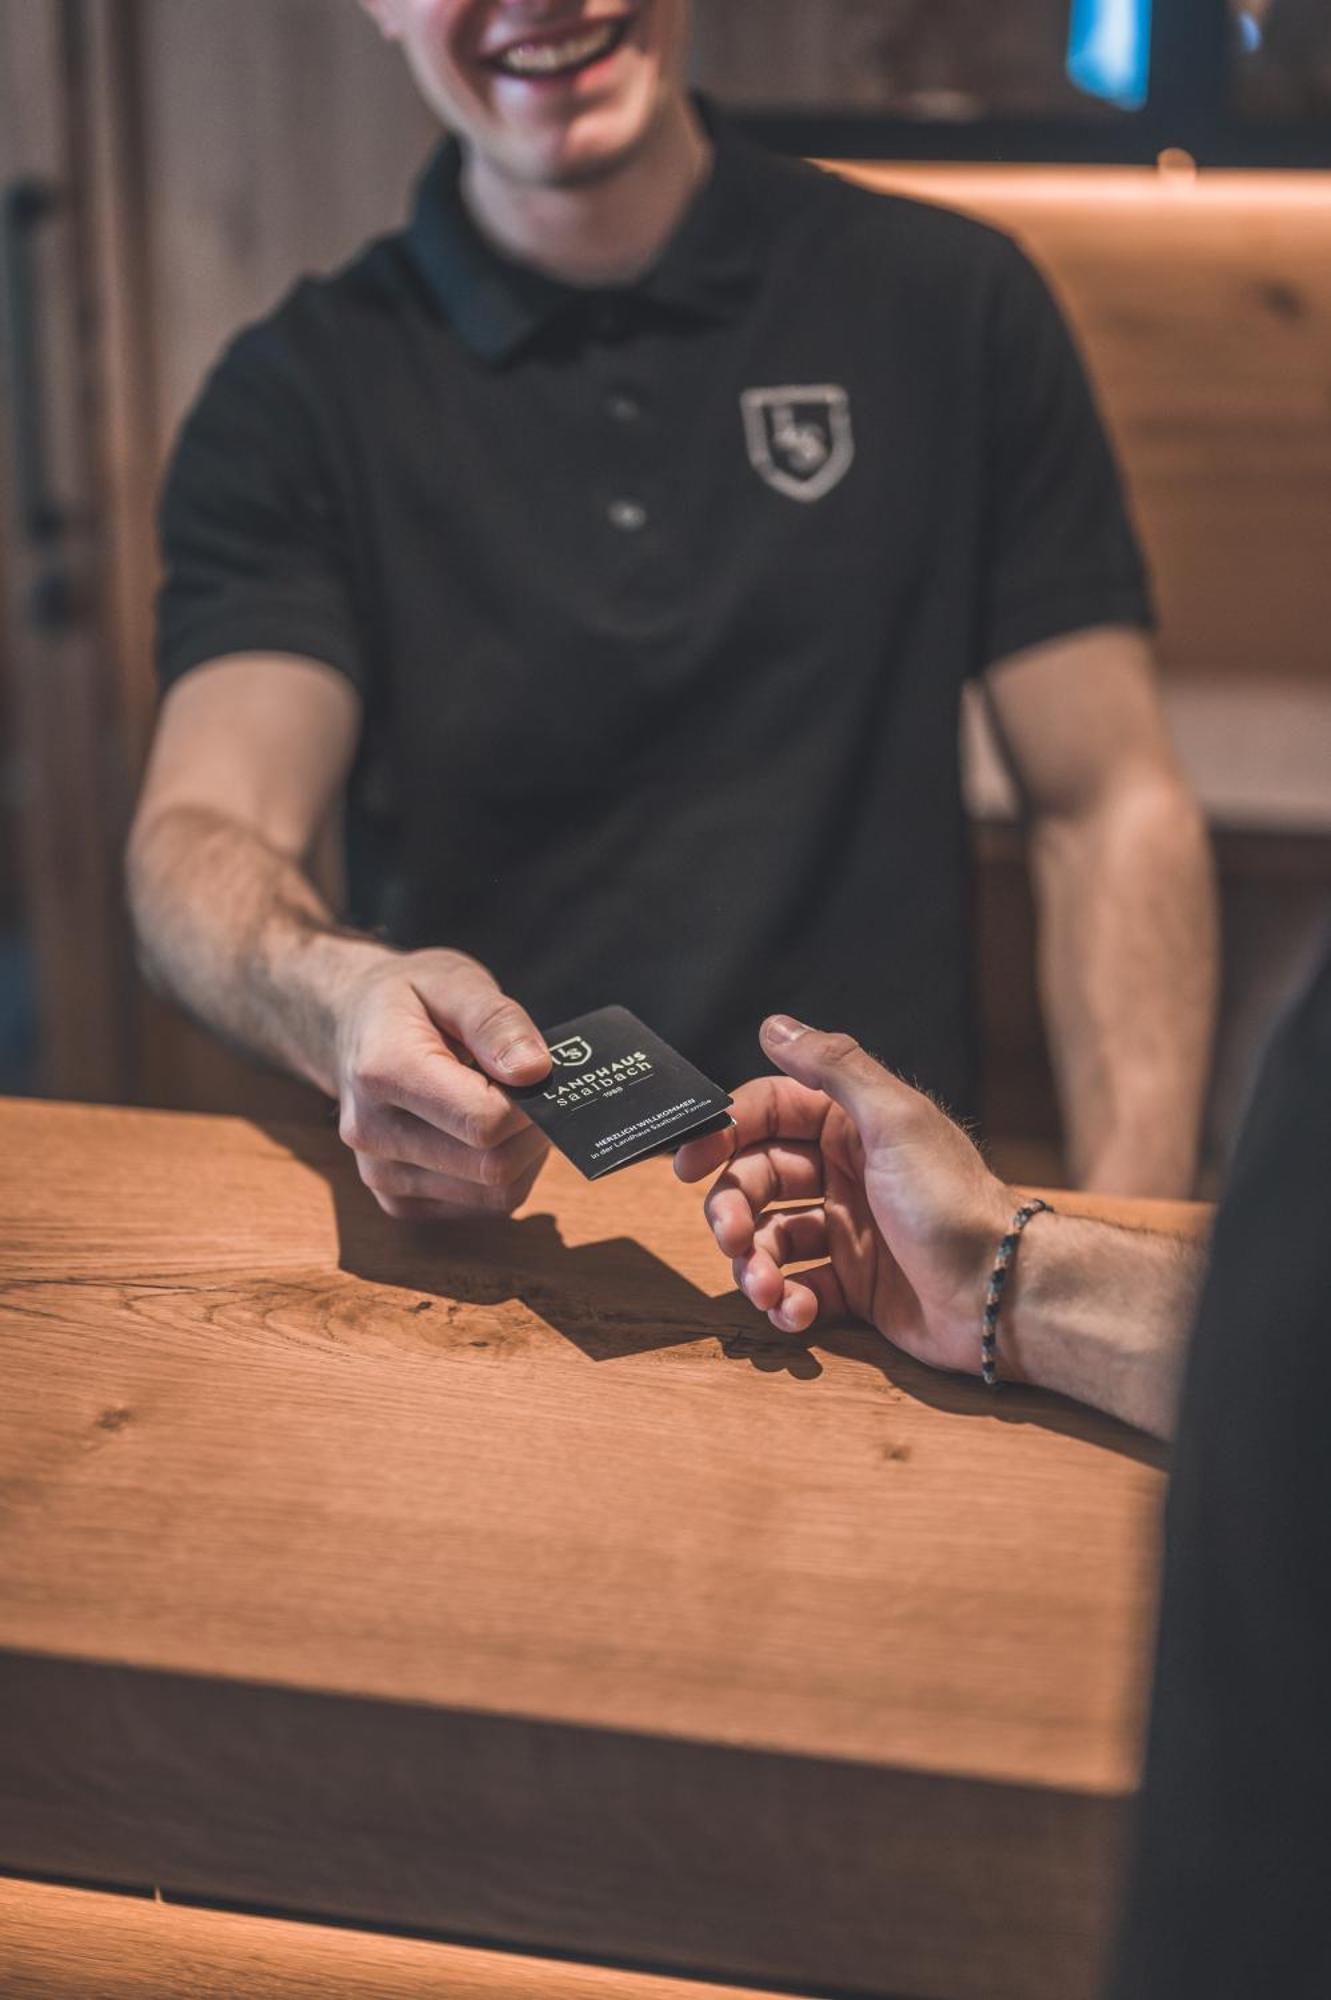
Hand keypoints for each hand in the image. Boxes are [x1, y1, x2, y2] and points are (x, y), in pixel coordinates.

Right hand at [334, 947, 551, 1220]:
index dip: (531, 1103)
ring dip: (524, 1157)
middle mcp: (373, 1134)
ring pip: (494, 1197)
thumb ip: (495, 1021)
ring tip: (512, 1108)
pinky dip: (504, 1177)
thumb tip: (535, 1072)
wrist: (350, 1026)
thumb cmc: (407, 999)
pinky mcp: (396, 1201)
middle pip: (493, 1168)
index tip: (541, 1075)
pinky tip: (491, 1135)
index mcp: (383, 1073)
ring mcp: (380, 1176)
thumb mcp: (453, 981)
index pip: (484, 1121)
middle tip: (538, 1092)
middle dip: (534, 1133)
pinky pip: (480, 1209)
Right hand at [675, 1015, 1016, 1376]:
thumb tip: (775, 1025)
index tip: (688, 1161)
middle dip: (733, 1210)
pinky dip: (786, 1302)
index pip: (767, 1114)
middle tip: (732, 1238)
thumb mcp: (893, 1120)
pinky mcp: (854, 1287)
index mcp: (852, 1126)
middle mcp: (845, 1173)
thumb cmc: (951, 1202)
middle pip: (757, 1180)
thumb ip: (833, 1069)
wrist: (1003, 1294)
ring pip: (769, 1239)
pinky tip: (796, 1311)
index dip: (724, 1132)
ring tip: (767, 1289)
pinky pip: (797, 1288)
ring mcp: (848, 1231)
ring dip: (754, 1265)